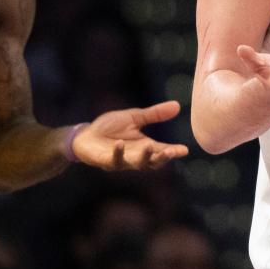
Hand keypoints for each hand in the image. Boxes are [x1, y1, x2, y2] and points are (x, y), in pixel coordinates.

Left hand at [71, 100, 188, 169]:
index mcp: (144, 146)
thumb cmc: (110, 129)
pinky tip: (120, 143)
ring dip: (143, 157)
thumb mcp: (134, 117)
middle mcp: (135, 156)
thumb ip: (154, 114)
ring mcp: (121, 161)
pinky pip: (114, 160)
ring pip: (136, 164)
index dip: (173, 151)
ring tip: (149, 145)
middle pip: (152, 162)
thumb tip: (177, 105)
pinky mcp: (106, 161)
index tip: (184, 150)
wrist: (85, 136)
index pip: (161, 151)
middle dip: (162, 158)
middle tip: (171, 152)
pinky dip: (118, 153)